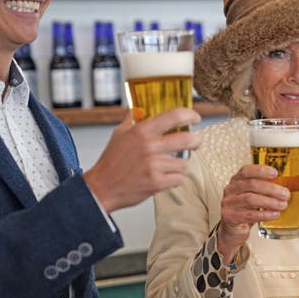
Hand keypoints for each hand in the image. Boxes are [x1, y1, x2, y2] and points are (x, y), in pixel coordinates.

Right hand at [83, 107, 201, 211]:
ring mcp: (154, 165)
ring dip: (179, 166)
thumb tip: (137, 109)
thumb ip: (131, 120)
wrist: (102, 188)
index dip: (189, 115)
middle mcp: (149, 146)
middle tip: (196, 143)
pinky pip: (178, 179)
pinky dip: (174, 180)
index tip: (196, 118)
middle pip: (186, 139)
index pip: (173, 116)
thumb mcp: (118, 135)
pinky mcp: (157, 182)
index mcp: (142, 131)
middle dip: (196, 141)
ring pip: (183, 163)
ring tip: (167, 168)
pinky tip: (164, 179)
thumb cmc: (111, 162)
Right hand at [217, 165, 289, 261]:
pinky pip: (250, 215)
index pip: (246, 171)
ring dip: (270, 202)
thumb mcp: (254, 195)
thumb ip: (265, 189)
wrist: (233, 228)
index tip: (275, 173)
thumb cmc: (246, 209)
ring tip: (282, 205)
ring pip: (250, 199)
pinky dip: (265, 214)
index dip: (261, 171)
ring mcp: (229, 203)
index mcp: (237, 180)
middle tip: (285, 194)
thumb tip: (285, 187)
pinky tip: (274, 214)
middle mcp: (231, 190)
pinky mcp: (231, 217)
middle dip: (271, 189)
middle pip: (251, 185)